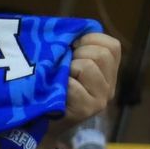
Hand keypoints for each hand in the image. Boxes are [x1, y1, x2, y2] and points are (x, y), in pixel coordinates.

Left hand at [38, 32, 120, 147]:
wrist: (37, 119)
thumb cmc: (49, 84)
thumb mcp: (66, 61)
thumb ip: (75, 46)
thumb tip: (74, 29)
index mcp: (108, 73)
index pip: (112, 45)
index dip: (89, 39)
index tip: (73, 49)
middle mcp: (109, 87)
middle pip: (102, 54)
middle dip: (78, 54)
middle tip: (66, 67)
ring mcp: (101, 100)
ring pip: (88, 66)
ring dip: (67, 68)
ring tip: (60, 79)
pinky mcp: (87, 110)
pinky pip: (73, 84)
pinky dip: (60, 84)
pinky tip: (56, 92)